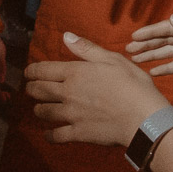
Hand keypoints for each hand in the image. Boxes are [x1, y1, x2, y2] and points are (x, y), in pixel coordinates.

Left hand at [25, 31, 169, 147]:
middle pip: (38, 91)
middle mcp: (68, 93)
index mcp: (75, 73)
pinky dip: (49, 135)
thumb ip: (87, 49)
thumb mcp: (113, 60)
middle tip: (32, 89)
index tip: (29, 73)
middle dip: (32, 89)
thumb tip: (66, 36)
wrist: (143, 118)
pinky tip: (49, 134)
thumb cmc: (133, 85)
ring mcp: (71, 114)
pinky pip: (56, 135)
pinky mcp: (78, 133)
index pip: (43, 70)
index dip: (32, 71)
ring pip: (43, 112)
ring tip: (40, 109)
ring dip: (39, 109)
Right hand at [127, 14, 172, 88]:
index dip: (150, 32)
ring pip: (171, 52)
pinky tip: (154, 72)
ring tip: (136, 61)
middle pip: (167, 39)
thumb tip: (171, 18)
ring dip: (154, 55)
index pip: (169, 27)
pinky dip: (167, 68)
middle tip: (128, 51)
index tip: (133, 38)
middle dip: (148, 44)